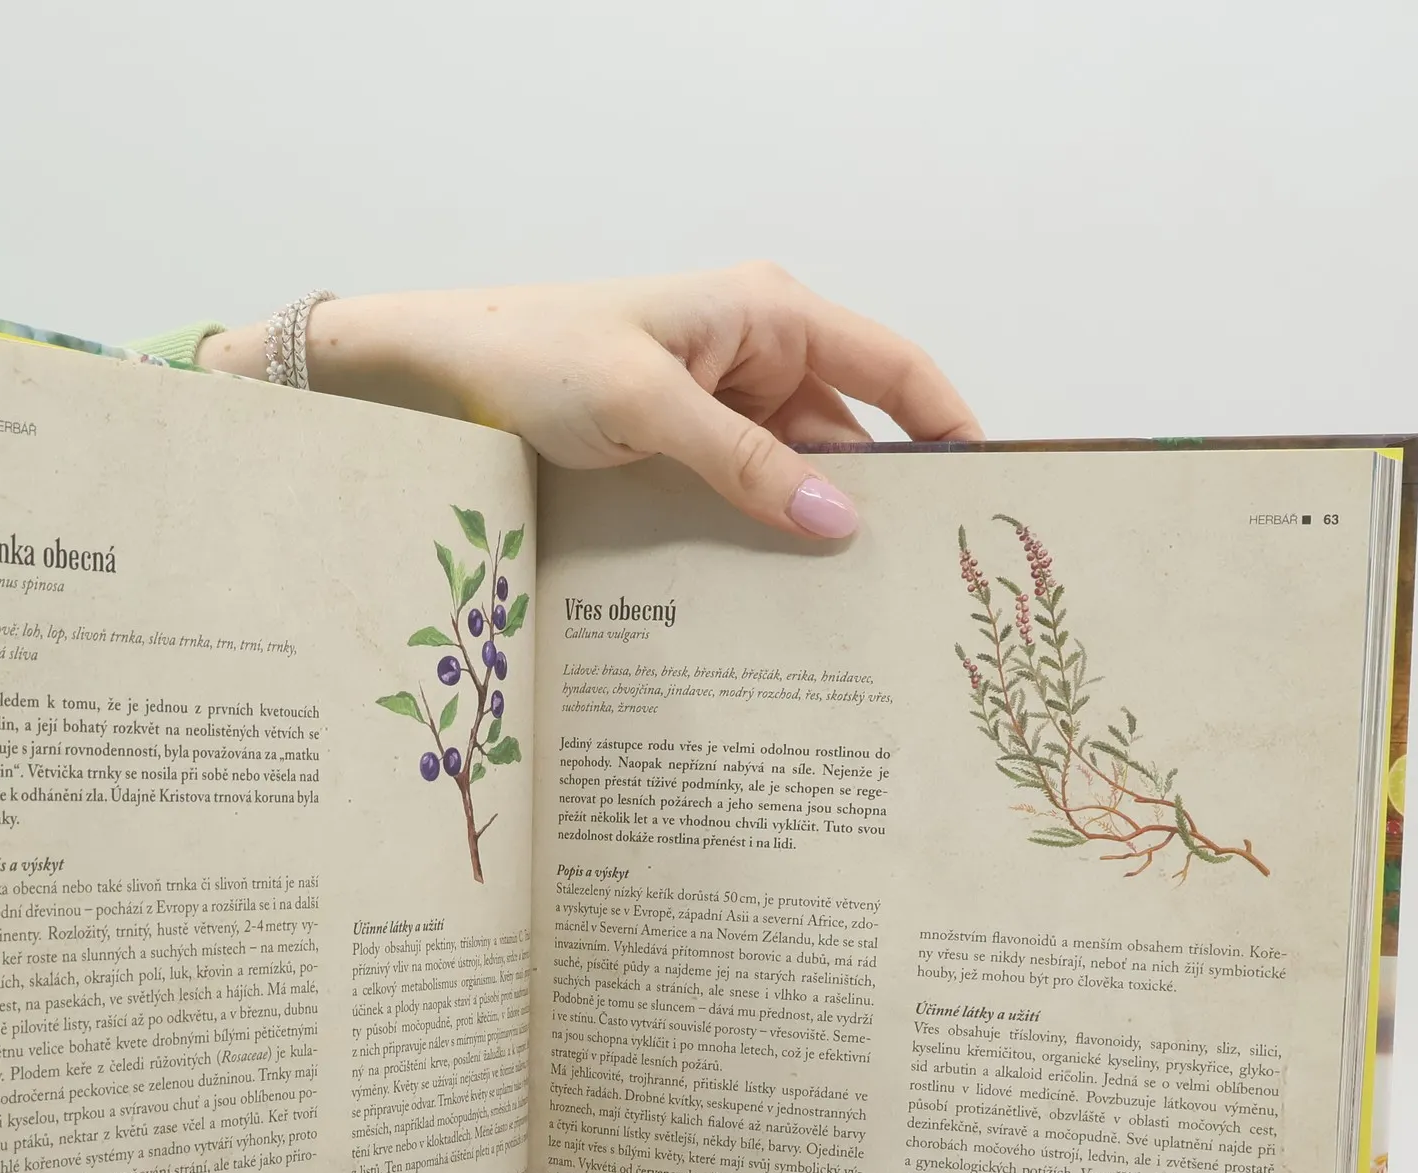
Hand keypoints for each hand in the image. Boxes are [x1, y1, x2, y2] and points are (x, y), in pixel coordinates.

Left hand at [200, 264, 981, 538]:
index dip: (950, 428)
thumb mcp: (648, 406)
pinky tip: (772, 596)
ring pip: (796, 477)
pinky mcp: (681, 450)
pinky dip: (759, 538)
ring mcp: (719, 406)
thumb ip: (748, 464)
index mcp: (768, 312)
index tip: (984, 500)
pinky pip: (745, 496)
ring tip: (846, 614)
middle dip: (877, 502)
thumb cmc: (534, 357)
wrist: (433, 377)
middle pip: (851, 435)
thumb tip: (842, 523)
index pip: (894, 369)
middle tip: (914, 589)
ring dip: (810, 532)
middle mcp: (756, 355)